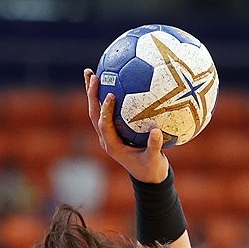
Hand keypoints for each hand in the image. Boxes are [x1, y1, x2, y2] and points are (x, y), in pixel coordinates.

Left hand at [84, 68, 169, 184]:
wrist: (148, 176)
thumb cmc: (151, 168)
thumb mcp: (155, 160)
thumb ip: (154, 147)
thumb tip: (156, 131)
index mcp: (112, 146)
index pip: (104, 125)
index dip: (105, 110)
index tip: (111, 95)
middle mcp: (106, 138)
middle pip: (94, 114)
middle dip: (92, 95)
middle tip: (94, 76)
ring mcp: (108, 133)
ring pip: (96, 110)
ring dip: (93, 92)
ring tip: (91, 71)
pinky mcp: (114, 129)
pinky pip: (108, 110)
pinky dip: (107, 94)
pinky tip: (113, 77)